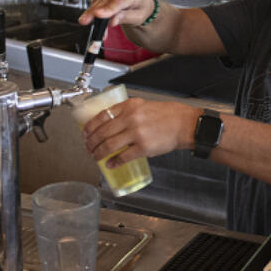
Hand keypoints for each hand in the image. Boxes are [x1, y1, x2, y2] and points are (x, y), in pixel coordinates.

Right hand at [79, 0, 154, 26]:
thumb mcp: (138, 17)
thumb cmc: (139, 9)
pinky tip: (99, 15)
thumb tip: (112, 21)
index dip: (107, 8)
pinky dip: (95, 8)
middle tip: (85, 21)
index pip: (119, 0)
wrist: (139, 1)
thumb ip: (126, 18)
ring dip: (94, 13)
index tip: (97, 14)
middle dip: (94, 12)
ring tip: (98, 27)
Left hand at [82, 97, 196, 166]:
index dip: (90, 126)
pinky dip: (114, 162)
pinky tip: (110, 164)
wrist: (185, 124)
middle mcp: (131, 118)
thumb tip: (113, 123)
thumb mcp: (145, 105)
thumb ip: (129, 112)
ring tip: (95, 156)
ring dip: (98, 153)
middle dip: (91, 142)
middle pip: (103, 132)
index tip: (85, 132)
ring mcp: (137, 133)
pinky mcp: (144, 147)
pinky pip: (123, 156)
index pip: (102, 115)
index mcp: (130, 106)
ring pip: (109, 145)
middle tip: (88, 147)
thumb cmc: (168, 115)